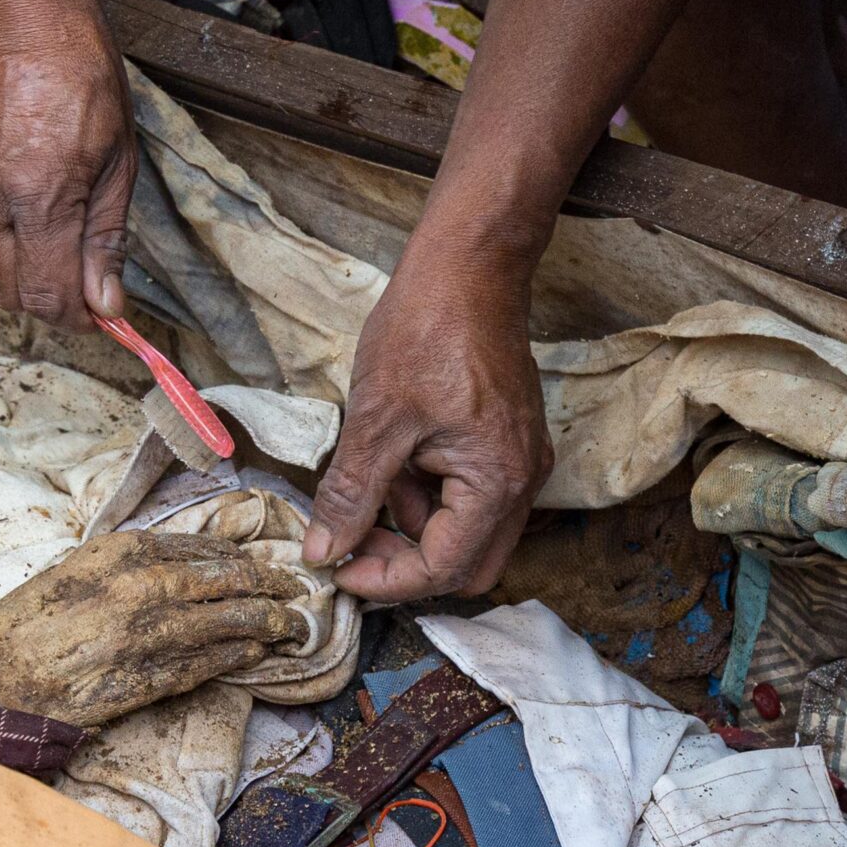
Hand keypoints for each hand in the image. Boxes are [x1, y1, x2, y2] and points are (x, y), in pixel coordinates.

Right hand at [0, 0, 136, 330]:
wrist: (12, 10)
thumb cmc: (77, 72)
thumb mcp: (117, 156)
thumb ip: (105, 238)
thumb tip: (104, 304)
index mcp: (39, 195)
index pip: (47, 298)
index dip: (75, 315)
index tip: (93, 309)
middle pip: (8, 294)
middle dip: (45, 295)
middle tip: (71, 269)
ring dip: (12, 263)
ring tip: (38, 217)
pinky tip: (2, 186)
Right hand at [0, 531, 310, 725]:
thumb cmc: (32, 621)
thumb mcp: (81, 569)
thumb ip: (134, 561)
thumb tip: (185, 560)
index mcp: (127, 551)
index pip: (208, 549)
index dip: (246, 558)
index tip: (268, 563)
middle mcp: (147, 586)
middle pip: (233, 581)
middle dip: (274, 586)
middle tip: (300, 592)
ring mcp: (154, 634)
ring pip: (233, 623)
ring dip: (271, 625)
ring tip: (294, 628)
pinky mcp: (153, 677)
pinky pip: (211, 663)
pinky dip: (240, 657)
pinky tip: (256, 654)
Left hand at [302, 240, 553, 600]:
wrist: (468, 266)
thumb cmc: (426, 332)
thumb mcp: (375, 421)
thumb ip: (351, 496)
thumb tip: (323, 553)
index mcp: (497, 482)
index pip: (443, 569)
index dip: (385, 580)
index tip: (336, 568)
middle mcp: (522, 482)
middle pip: (467, 567)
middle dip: (405, 565)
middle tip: (350, 543)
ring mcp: (519, 462)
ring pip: (466, 534)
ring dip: (412, 526)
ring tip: (369, 477)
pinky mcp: (506, 444)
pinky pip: (468, 497)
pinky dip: (426, 495)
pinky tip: (392, 459)